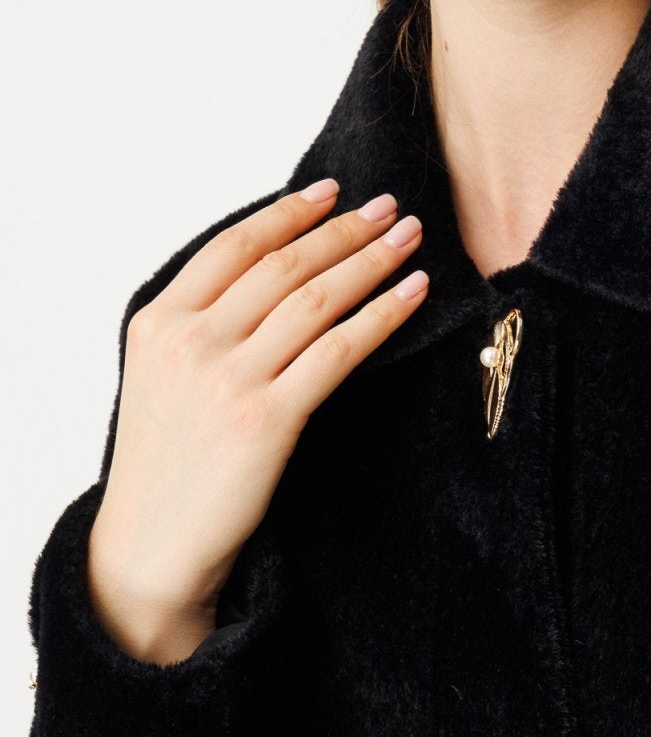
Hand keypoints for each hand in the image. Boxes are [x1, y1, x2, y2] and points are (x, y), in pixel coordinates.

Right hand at [87, 180, 426, 639]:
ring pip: (315, 299)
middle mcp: (190, 342)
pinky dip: (381, 315)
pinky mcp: (267, 419)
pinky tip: (411, 293)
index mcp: (157, 323)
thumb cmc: (166, 463)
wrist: (152, 546)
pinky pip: (338, 350)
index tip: (330, 190)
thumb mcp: (161, 378)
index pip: (233, 247)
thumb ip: (202, 325)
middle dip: (343, 229)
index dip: (286, 212)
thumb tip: (276, 273)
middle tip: (390, 206)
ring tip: (409, 238)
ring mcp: (228, 379)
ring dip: (370, 260)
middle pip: (282, 265)